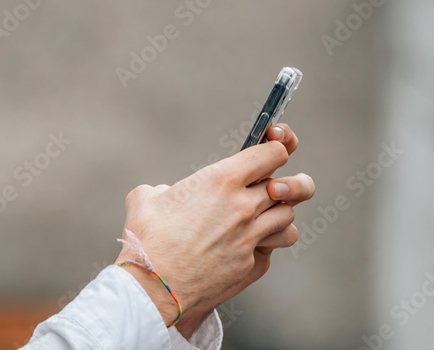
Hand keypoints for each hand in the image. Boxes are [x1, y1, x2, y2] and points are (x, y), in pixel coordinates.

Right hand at [116, 123, 314, 335]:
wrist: (153, 286)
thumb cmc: (147, 238)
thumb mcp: (145, 198)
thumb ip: (162, 189)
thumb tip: (162, 194)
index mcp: (220, 180)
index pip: (272, 154)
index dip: (274, 149)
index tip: (268, 152)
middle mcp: (242, 206)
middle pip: (288, 186)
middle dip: (284, 183)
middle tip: (273, 185)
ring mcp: (250, 237)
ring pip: (288, 217)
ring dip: (278, 213)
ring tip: (262, 214)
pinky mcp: (251, 263)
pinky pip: (273, 247)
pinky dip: (266, 242)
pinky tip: (248, 243)